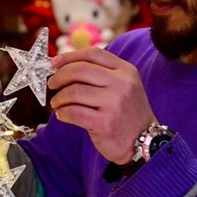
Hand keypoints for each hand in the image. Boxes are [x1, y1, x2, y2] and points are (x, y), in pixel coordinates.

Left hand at [48, 47, 156, 164]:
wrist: (144, 142)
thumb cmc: (127, 113)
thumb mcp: (124, 86)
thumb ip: (101, 73)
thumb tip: (63, 66)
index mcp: (126, 70)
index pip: (93, 54)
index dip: (70, 56)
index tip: (55, 62)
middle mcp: (122, 84)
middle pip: (80, 70)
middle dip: (60, 76)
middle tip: (52, 84)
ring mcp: (114, 103)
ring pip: (73, 91)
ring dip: (59, 97)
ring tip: (57, 103)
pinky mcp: (104, 123)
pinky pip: (73, 112)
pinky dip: (62, 113)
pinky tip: (62, 115)